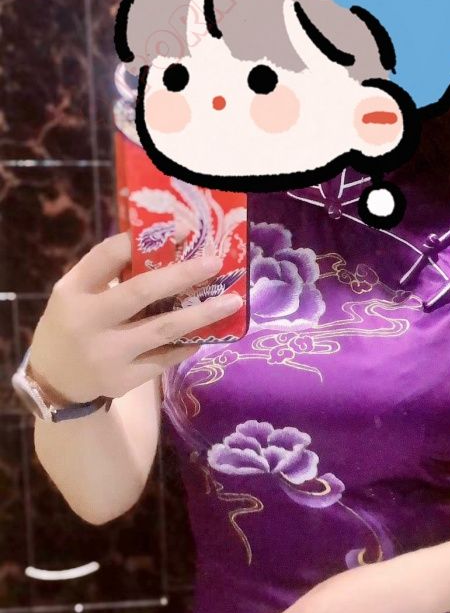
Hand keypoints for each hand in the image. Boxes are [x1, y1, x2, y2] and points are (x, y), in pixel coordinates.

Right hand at [29, 231, 241, 404]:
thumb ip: (110, 271)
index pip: (108, 255)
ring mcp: (107, 354)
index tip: (182, 230)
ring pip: (163, 328)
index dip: (144, 239)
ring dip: (202, 313)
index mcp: (73, 291)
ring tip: (233, 301)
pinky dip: (188, 343)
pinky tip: (207, 333)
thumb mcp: (77, 292)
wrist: (53, 383)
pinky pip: (166, 358)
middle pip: (141, 291)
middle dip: (183, 274)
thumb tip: (164, 243)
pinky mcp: (123, 380)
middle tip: (216, 262)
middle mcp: (88, 322)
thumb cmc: (74, 323)